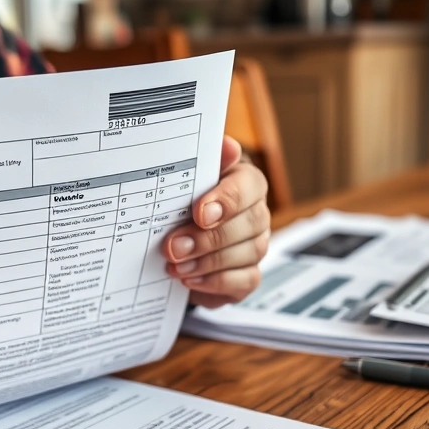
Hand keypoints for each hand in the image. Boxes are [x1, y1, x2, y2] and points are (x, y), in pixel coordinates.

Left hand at [163, 136, 269, 307]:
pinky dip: (215, 281)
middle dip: (208, 239)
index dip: (226, 201)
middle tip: (174, 246)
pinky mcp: (247, 275)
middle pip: (249, 224)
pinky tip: (189, 279)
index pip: (248, 187)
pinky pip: (245, 281)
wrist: (172, 237)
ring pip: (247, 254)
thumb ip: (203, 161)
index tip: (199, 214)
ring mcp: (255, 245)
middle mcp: (255, 213)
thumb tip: (226, 146)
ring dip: (207, 262)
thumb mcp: (185, 177)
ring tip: (176, 264)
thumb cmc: (183, 201)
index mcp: (245, 182)